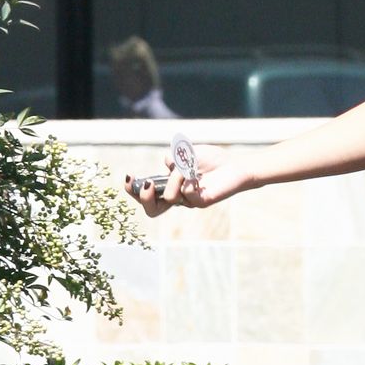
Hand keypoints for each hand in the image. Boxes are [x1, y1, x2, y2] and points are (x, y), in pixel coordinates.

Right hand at [124, 145, 252, 216]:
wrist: (235, 165)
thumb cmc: (212, 160)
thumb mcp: (185, 154)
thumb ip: (172, 160)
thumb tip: (167, 166)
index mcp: (169, 186)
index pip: (145, 195)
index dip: (133, 190)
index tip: (130, 177)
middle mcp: (177, 197)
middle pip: (151, 210)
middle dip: (143, 198)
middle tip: (148, 184)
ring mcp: (189, 201)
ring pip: (169, 197)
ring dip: (175, 179)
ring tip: (189, 169)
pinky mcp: (201, 202)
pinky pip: (186, 194)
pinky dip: (189, 181)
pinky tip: (199, 177)